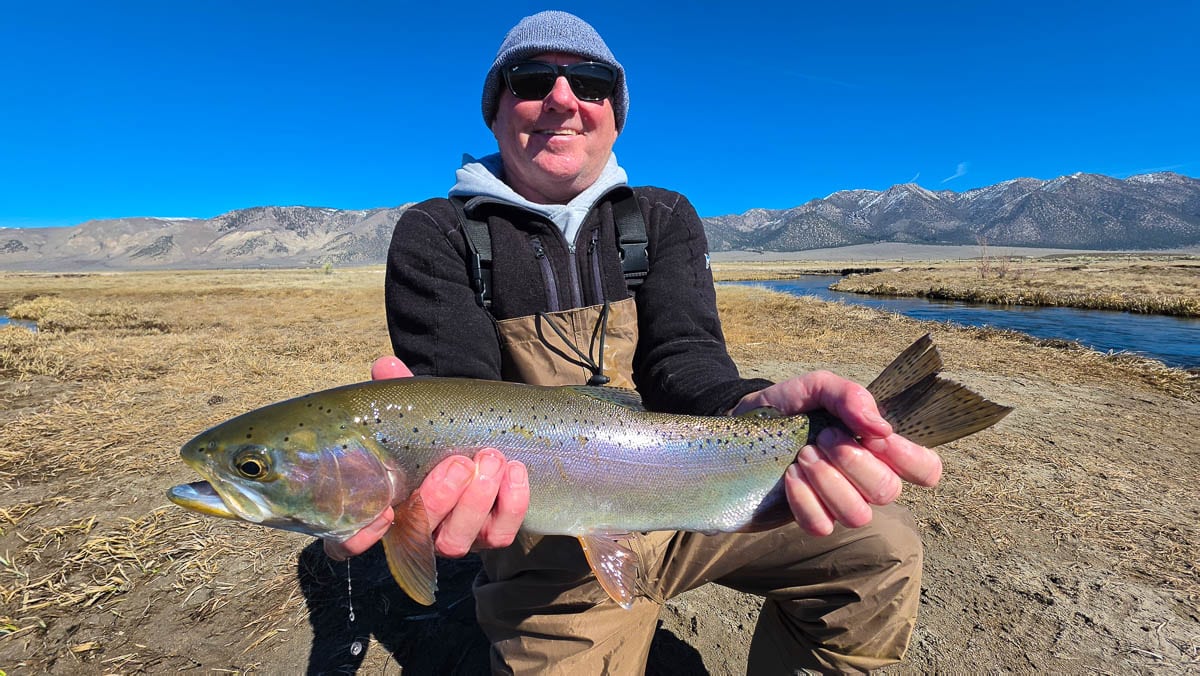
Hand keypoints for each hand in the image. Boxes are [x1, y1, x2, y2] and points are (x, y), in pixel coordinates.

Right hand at [324, 357, 529, 560]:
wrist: (477, 439)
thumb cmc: (434, 432)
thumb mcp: (416, 413)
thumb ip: (399, 393)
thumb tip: (386, 365)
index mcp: (381, 504)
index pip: (350, 543)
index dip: (361, 538)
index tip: (383, 509)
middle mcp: (414, 530)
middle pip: (420, 535)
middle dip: (441, 498)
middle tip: (459, 461)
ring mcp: (453, 536)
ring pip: (458, 540)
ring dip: (477, 500)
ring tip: (490, 458)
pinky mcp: (490, 535)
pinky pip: (501, 533)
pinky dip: (511, 503)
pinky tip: (514, 470)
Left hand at [732, 371, 941, 535]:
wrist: (741, 424)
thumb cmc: (787, 406)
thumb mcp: (816, 386)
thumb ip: (849, 396)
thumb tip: (881, 428)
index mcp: (877, 449)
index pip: (925, 469)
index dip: (907, 458)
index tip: (874, 438)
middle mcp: (864, 480)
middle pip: (888, 491)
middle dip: (852, 460)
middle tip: (821, 437)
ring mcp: (838, 504)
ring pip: (857, 514)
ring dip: (827, 480)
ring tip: (803, 455)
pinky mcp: (809, 520)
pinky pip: (822, 526)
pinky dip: (804, 499)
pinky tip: (789, 476)